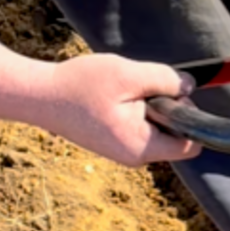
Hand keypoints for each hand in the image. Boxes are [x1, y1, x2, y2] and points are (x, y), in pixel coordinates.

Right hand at [37, 55, 200, 165]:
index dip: (189, 116)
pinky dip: (134, 107)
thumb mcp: (128, 75)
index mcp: (142, 147)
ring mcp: (124, 150)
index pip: (190, 144)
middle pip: (175, 133)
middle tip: (137, 88)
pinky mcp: (114, 142)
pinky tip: (113, 96)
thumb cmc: (79, 86)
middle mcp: (135, 156)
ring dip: (148, 104)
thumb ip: (165, 80)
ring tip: (120, 91)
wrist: (39, 96)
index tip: (170, 94)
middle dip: (166, 107)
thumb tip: (190, 87)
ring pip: (156, 126)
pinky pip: (140, 124)